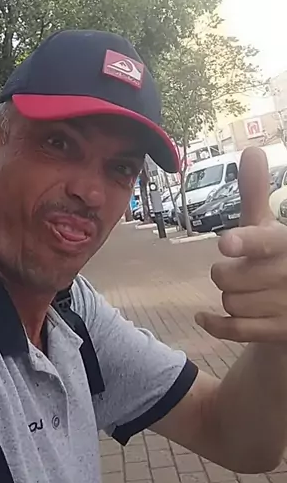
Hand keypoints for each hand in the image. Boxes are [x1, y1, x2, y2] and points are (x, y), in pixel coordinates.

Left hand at [195, 147, 286, 342]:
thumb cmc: (275, 257)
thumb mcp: (266, 227)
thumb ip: (255, 193)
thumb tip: (251, 151)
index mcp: (285, 244)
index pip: (262, 242)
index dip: (244, 243)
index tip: (226, 243)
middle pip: (227, 277)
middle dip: (225, 274)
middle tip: (242, 270)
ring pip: (229, 302)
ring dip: (229, 298)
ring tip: (248, 291)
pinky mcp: (279, 331)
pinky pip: (234, 329)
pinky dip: (214, 324)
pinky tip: (204, 317)